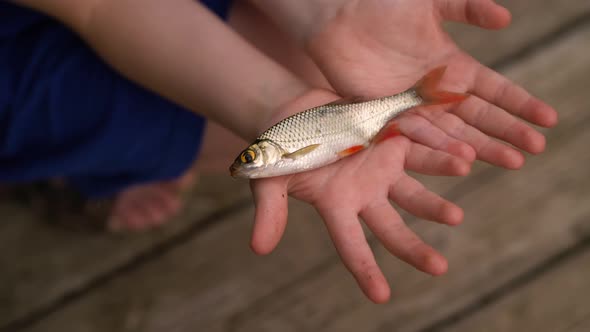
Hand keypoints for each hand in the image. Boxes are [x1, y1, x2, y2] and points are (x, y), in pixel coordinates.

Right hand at [249, 90, 470, 302]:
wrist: (296, 110)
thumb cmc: (279, 148)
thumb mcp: (270, 178)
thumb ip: (271, 210)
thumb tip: (258, 250)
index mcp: (336, 206)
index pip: (351, 244)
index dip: (365, 270)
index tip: (381, 297)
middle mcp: (364, 194)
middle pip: (392, 228)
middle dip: (413, 249)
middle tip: (438, 268)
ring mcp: (382, 169)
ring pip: (414, 193)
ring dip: (434, 204)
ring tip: (455, 217)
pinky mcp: (394, 140)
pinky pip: (421, 150)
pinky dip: (441, 156)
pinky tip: (465, 159)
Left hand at [306, 0, 557, 168]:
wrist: (338, 18)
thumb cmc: (382, 6)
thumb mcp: (432, 3)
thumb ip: (467, 9)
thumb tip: (506, 19)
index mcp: (452, 65)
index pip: (495, 88)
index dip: (520, 103)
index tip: (548, 119)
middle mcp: (436, 90)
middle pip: (479, 116)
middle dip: (508, 132)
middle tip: (535, 151)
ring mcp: (413, 105)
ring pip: (454, 131)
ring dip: (483, 146)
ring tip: (511, 162)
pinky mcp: (387, 114)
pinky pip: (418, 133)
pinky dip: (441, 146)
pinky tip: (464, 158)